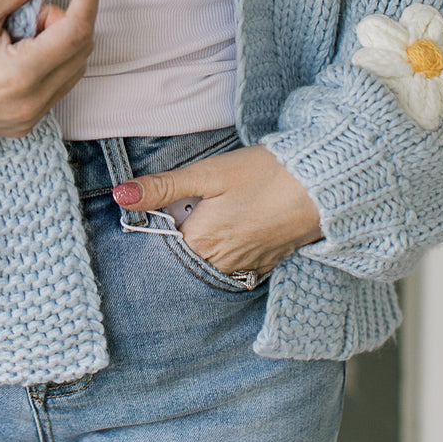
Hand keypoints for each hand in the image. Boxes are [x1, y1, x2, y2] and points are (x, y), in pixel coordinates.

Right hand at [0, 0, 98, 136]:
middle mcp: (32, 103)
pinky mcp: (26, 124)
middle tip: (27, 9)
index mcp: (21, 75)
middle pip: (81, 48)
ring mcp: (30, 118)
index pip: (76, 29)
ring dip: (59, 42)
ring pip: (74, 68)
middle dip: (65, 19)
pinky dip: (51, 62)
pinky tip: (18, 54)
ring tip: (18, 33)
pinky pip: (59, 86)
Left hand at [112, 144, 322, 275]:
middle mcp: (220, 263)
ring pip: (213, 258)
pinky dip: (237, 246)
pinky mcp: (268, 264)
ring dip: (213, 239)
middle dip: (190, 228)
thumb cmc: (265, 174)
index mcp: (199, 241)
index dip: (168, 214)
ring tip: (231, 208)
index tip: (181, 197)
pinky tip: (248, 223)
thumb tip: (120, 195)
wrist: (322, 186)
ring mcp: (246, 267)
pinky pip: (240, 264)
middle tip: (209, 199)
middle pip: (188, 250)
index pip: (164, 236)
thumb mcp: (208, 173)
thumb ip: (162, 187)